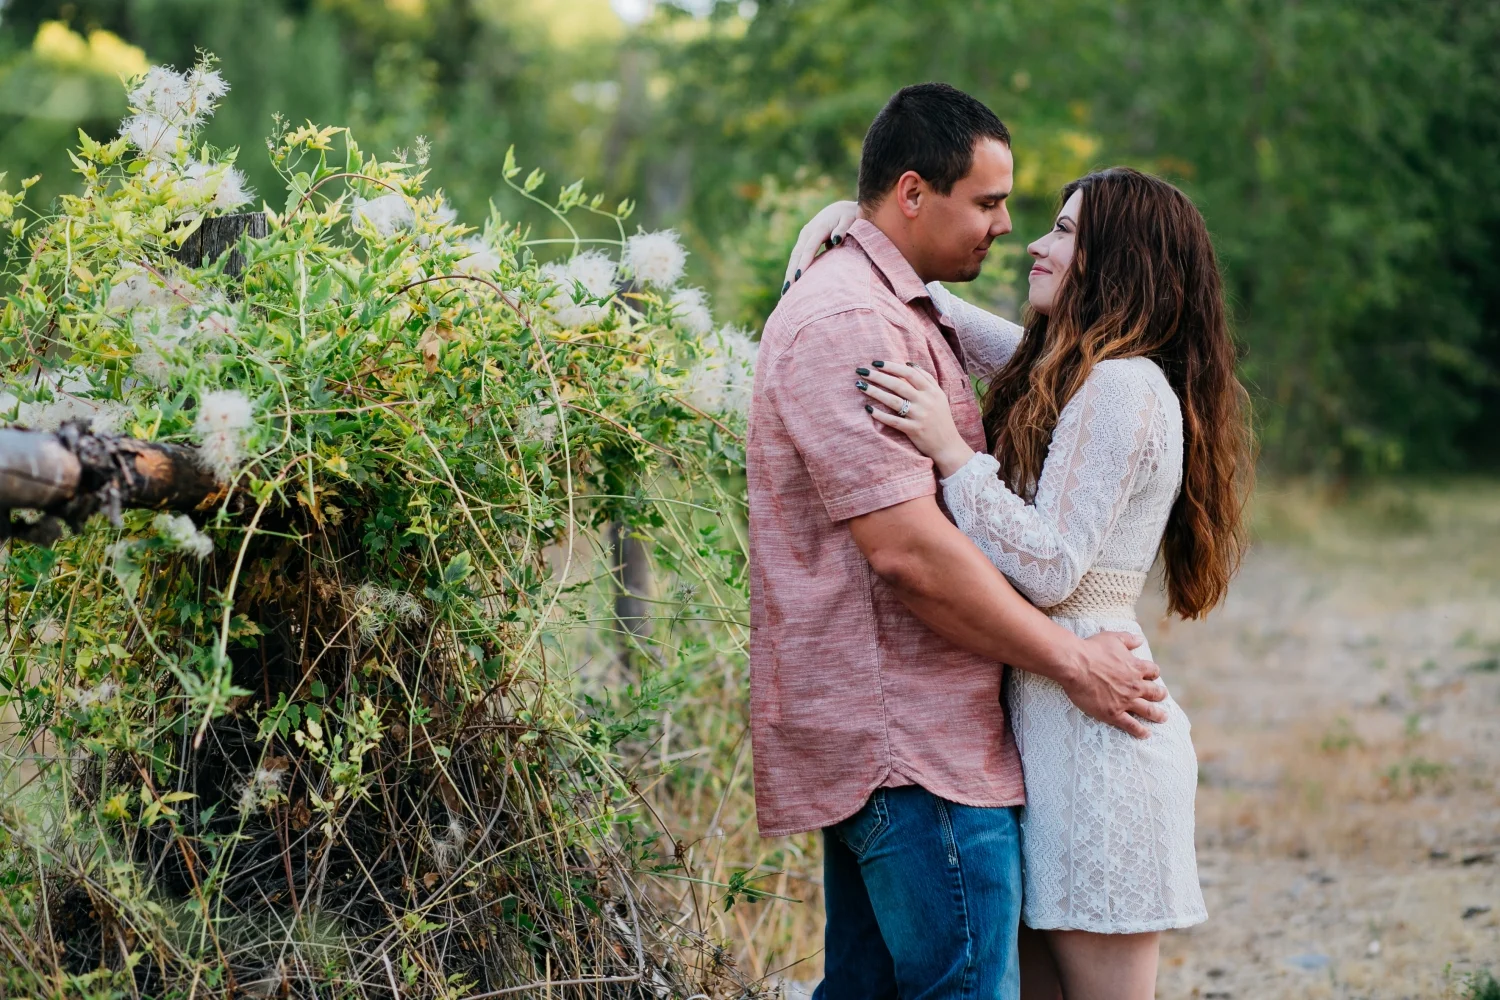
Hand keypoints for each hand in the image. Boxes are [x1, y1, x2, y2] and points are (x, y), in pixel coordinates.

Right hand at [784, 200, 859, 292]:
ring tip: (786, 291)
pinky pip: (797, 256)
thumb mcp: (850, 219)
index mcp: (819, 228)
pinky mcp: (804, 241)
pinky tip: (792, 283)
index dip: (804, 262)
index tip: (799, 278)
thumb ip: (843, 229)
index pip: (809, 248)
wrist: (842, 209)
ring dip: (789, 273)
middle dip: (791, 272)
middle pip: (797, 254)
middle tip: (787, 290)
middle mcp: (808, 232)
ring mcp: (804, 236)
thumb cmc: (850, 216)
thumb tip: (836, 240)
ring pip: (794, 256)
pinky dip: (793, 269)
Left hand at [856, 361, 975, 477]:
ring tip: (860, 385)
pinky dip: (880, 414)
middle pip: (898, 384)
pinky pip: (893, 421)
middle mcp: (926, 401)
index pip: (910, 373)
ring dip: (875, 392)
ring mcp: (919, 416)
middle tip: (862, 371)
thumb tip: (908, 364)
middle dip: (878, 376)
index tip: (876, 363)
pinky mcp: (913, 430)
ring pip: (893, 401)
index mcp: (932, 391)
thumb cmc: (941, 418)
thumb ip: (927, 379)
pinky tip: (868, 408)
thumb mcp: (939, 396)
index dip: (892, 366)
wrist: (948, 445)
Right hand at [1060, 632, 1168, 738]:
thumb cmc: (1092, 649)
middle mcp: (1135, 685)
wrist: (1076, 665)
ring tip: (1163, 717)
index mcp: (1135, 667)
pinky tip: (1146, 734)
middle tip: (1162, 697)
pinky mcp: (1114, 713)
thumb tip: (1140, 640)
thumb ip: (1128, 639)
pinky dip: (1140, 731)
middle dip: (1160, 694)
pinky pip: (1131, 725)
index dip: (1153, 673)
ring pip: (1148, 710)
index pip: (1152, 671)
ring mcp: (1126, 701)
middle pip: (1155, 692)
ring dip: (1157, 714)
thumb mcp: (1113, 638)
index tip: (1152, 676)